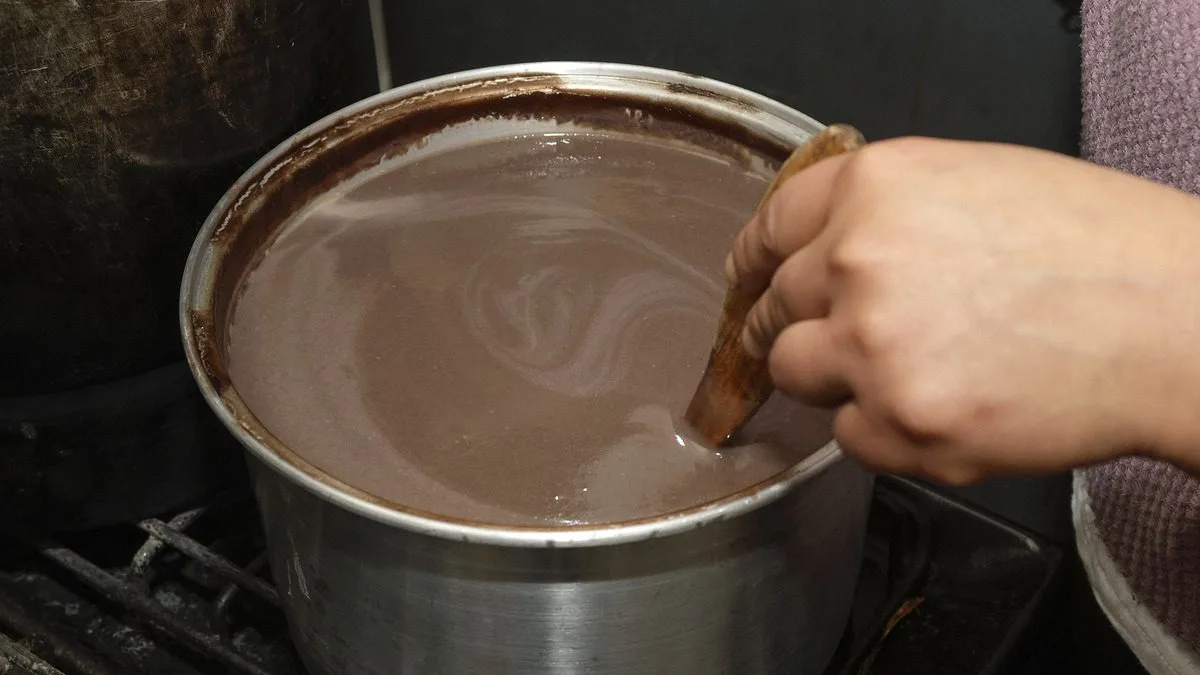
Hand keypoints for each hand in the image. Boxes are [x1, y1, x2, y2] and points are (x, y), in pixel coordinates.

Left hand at [727, 137, 1199, 482]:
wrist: (1176, 322)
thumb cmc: (1100, 248)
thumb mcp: (976, 182)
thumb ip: (884, 213)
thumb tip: (826, 251)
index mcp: (876, 187)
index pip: (772, 225)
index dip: (754, 259)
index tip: (747, 279)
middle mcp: (858, 261)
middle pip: (776, 306)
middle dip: (797, 325)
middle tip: (841, 336)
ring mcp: (873, 348)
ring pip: (797, 374)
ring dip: (837, 377)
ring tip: (913, 369)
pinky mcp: (900, 425)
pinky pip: (847, 436)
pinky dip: (881, 429)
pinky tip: (945, 405)